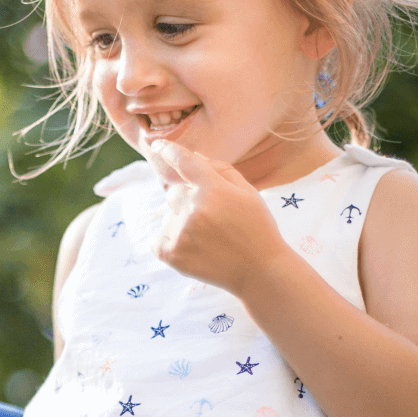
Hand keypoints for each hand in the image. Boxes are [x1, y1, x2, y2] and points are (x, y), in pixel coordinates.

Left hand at [147, 140, 288, 294]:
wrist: (260, 271)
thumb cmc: (257, 228)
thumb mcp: (249, 193)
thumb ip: (220, 170)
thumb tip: (192, 156)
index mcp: (214, 190)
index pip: (184, 162)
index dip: (169, 150)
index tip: (157, 145)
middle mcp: (194, 209)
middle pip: (173, 193)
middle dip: (187, 200)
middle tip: (211, 218)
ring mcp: (181, 233)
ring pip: (167, 217)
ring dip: (181, 223)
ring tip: (208, 238)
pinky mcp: (173, 255)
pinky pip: (157, 240)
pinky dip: (169, 242)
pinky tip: (192, 248)